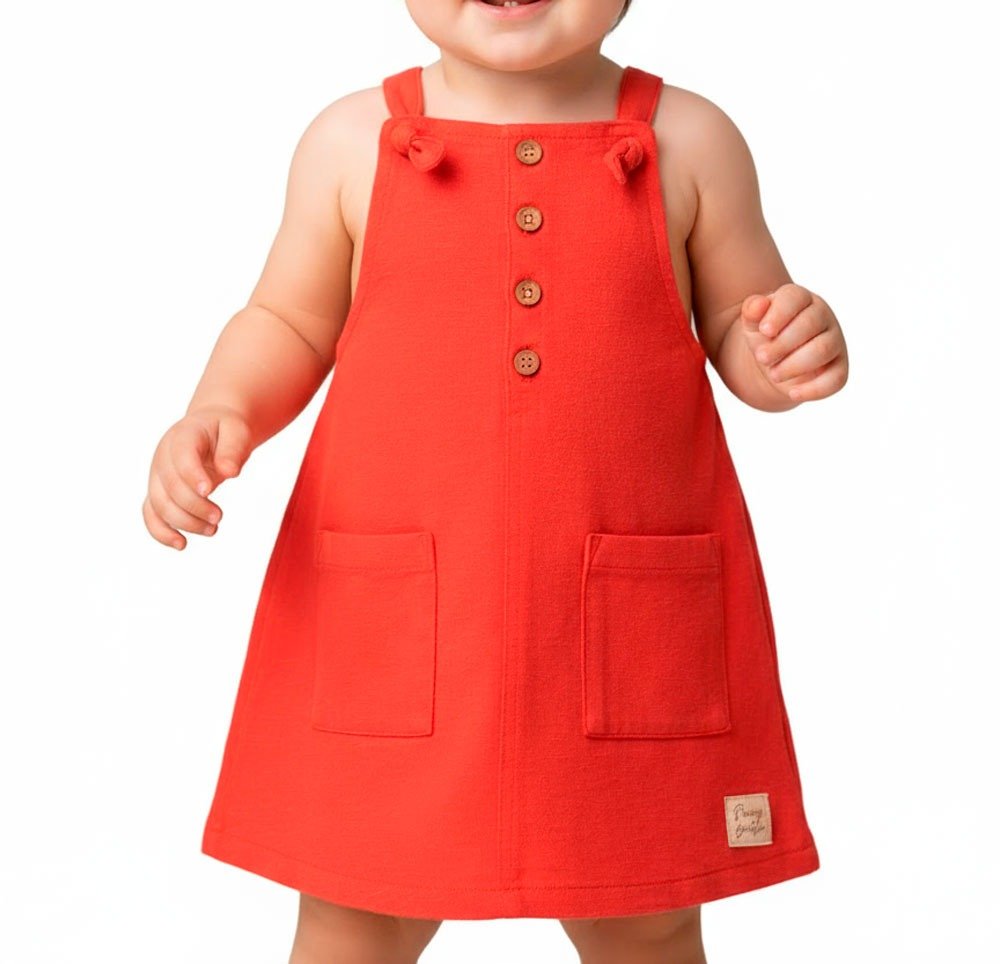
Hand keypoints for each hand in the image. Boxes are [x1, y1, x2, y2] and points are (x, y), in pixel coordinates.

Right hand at [142, 405, 253, 549]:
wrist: (212, 428)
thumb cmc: (226, 430)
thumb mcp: (237, 431)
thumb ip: (233, 449)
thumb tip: (229, 472)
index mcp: (183, 436)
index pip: (181, 456)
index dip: (192, 475)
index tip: (209, 491)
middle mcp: (163, 456)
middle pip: (170, 487)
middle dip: (194, 506)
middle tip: (219, 517)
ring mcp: (157, 475)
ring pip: (159, 505)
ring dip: (184, 522)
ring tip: (213, 529)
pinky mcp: (159, 491)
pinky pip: (151, 514)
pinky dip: (161, 532)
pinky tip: (181, 544)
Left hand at [740, 283, 847, 402]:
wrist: (775, 364)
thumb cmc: (766, 337)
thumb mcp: (752, 323)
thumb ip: (752, 311)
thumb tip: (757, 305)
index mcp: (800, 299)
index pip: (795, 298)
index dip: (779, 314)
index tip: (764, 330)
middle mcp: (823, 317)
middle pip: (809, 324)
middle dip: (782, 344)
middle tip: (761, 357)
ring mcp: (834, 342)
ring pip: (822, 350)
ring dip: (793, 365)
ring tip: (773, 374)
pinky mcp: (839, 369)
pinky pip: (835, 380)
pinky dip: (813, 389)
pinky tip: (793, 393)